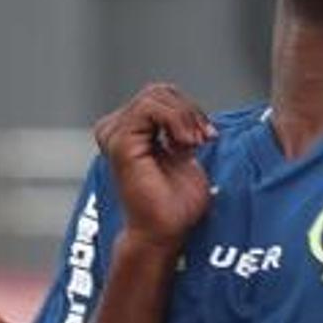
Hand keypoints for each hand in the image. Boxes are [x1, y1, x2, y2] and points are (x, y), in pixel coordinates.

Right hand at [92, 82, 214, 250]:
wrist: (164, 232)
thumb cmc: (174, 203)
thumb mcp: (184, 153)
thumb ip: (182, 127)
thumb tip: (192, 111)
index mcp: (128, 130)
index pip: (160, 95)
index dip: (189, 109)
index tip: (209, 136)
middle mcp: (115, 129)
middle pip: (159, 91)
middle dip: (189, 111)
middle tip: (205, 138)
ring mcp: (114, 133)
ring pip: (155, 96)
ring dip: (185, 117)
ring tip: (195, 143)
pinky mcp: (120, 141)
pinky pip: (150, 108)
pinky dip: (176, 120)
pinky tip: (185, 144)